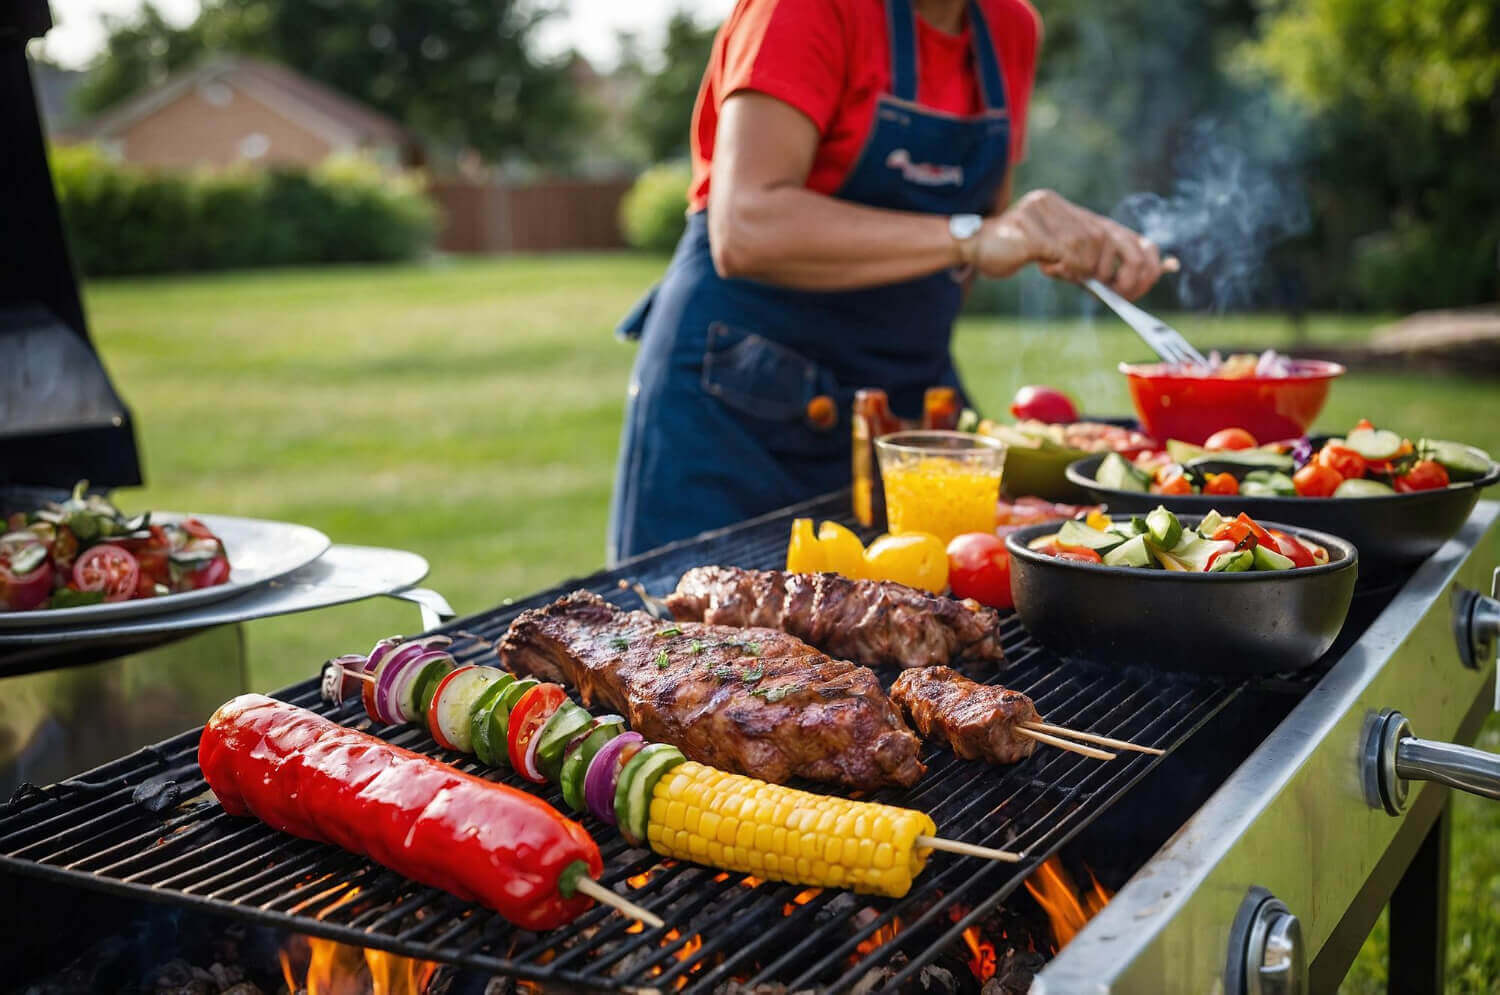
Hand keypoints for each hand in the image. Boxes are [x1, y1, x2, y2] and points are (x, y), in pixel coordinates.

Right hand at [974, 189, 1163, 298]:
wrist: (974, 246)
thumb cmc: (1015, 256)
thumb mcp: (1059, 261)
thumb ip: (1088, 266)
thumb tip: (1124, 284)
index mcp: (1075, 214)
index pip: (1123, 234)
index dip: (1148, 254)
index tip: (1162, 272)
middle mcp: (1064, 208)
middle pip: (1113, 240)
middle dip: (1125, 271)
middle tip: (1121, 293)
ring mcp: (1048, 213)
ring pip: (1089, 249)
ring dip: (1081, 271)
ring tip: (1058, 271)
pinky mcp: (1033, 227)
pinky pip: (1064, 252)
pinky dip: (1062, 267)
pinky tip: (1046, 265)